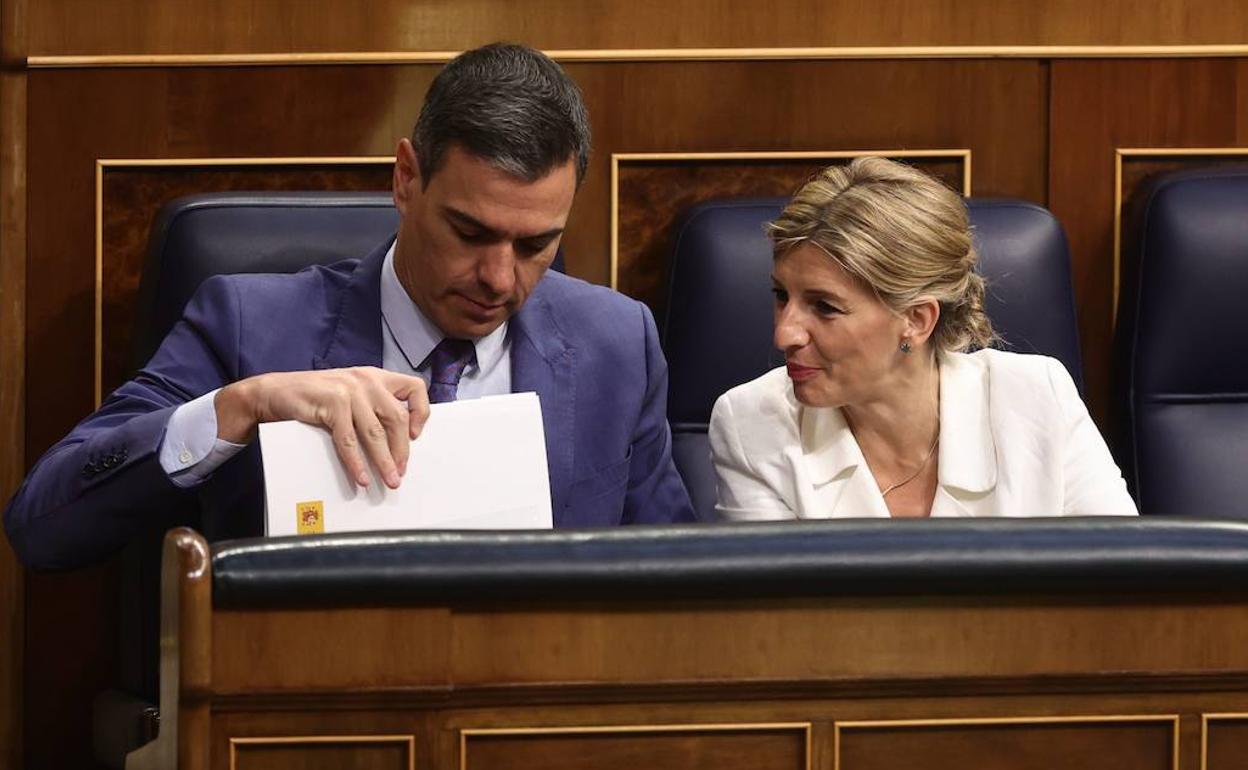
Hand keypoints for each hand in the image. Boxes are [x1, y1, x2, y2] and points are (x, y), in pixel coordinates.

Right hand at [214, 367, 429, 488]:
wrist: (275, 392)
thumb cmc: (316, 398)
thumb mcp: (350, 394)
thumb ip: (373, 406)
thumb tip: (397, 441)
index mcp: (376, 377)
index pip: (415, 387)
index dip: (421, 411)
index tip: (416, 435)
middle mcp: (367, 380)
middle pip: (396, 419)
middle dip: (401, 450)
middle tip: (400, 473)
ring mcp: (349, 391)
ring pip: (375, 433)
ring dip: (383, 461)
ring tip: (389, 481)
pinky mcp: (332, 404)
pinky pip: (349, 440)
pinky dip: (356, 462)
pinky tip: (361, 477)